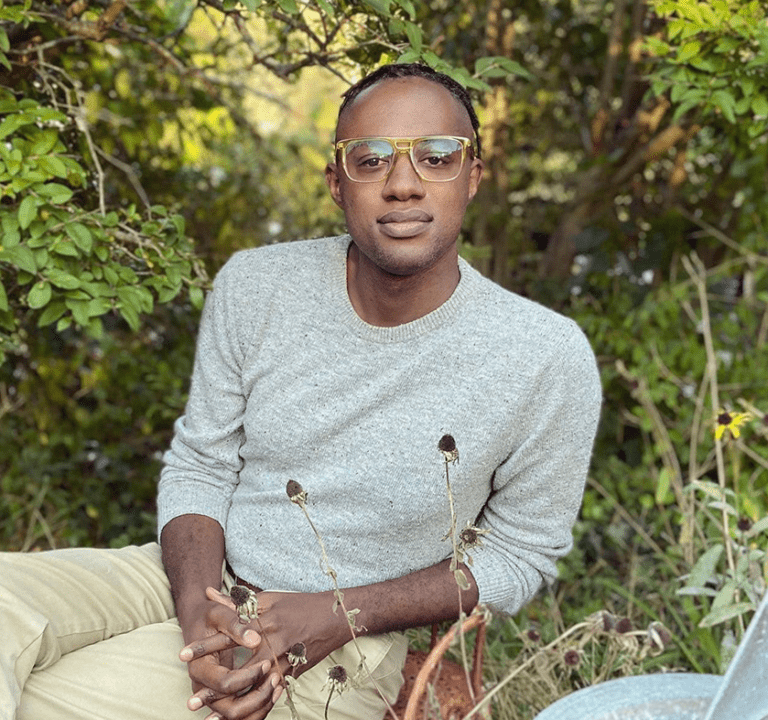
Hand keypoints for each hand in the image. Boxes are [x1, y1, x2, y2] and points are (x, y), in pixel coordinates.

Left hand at [182, 587, 349, 718]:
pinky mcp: (292, 673)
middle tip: (191, 699)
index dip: (204, 646)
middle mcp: (271, 642)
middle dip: (213, 686)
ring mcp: (283, 660)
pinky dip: (253, 710)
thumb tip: (209, 592)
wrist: (334, 616)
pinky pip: (270, 696)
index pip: (227, 635)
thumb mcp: (267, 598)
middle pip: (237, 668)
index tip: (182, 655)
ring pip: (253, 688)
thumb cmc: (298, 604)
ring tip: (209, 718)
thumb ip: (236, 601)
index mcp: (262, 620)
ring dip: (230, 705)